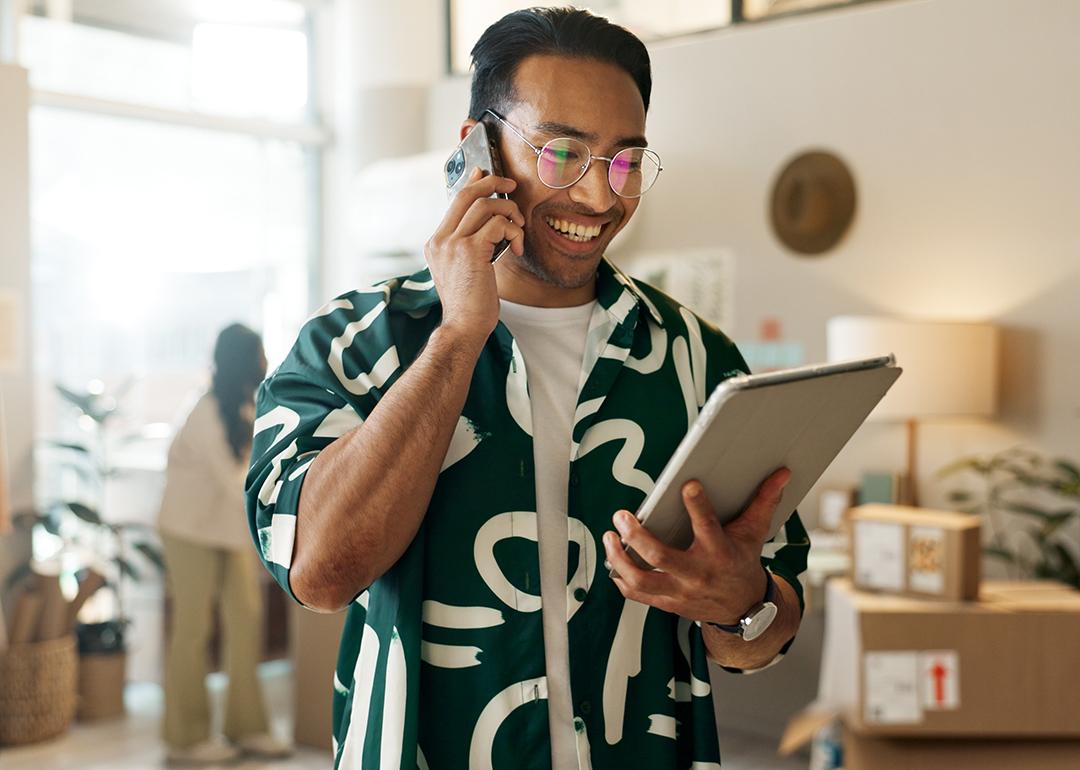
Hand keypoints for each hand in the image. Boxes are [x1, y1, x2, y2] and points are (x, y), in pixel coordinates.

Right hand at [424, 168, 524, 341]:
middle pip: (466, 193)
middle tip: (511, 186)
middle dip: (492, 183)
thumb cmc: (470, 303)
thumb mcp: (464, 269)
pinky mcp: (469, 250)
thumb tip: (489, 222)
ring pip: (485, 205)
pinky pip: (498, 224)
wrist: (464, 326)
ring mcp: (452, 244)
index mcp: (435, 243)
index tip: (485, 172)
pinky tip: (516, 246)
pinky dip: (513, 230)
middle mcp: (440, 240)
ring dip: (510, 212)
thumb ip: (470, 245)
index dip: (472, 182)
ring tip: (519, 229)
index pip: (454, 201)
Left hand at [602, 468, 791, 624]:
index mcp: (720, 553)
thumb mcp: (755, 533)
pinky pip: (637, 595)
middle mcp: (698, 574)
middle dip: (637, 536)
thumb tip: (781, 473)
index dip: (697, 505)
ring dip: (620, 559)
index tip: (687, 484)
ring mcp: (680, 592)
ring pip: (642, 579)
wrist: (744, 609)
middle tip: (621, 515)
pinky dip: (621, 579)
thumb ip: (764, 501)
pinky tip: (613, 562)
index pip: (708, 527)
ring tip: (609, 536)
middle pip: (661, 556)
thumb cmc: (743, 563)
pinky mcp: (667, 603)